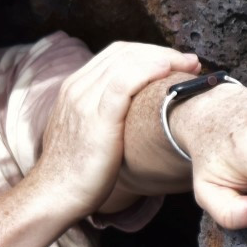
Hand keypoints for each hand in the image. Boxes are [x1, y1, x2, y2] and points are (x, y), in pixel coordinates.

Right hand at [28, 42, 202, 220]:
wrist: (55, 195)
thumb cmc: (78, 172)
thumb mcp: (89, 133)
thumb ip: (104, 115)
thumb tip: (135, 113)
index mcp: (76, 87)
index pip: (117, 54)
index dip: (150, 52)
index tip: (177, 62)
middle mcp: (78, 87)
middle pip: (125, 52)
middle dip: (162, 52)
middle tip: (191, 61)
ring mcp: (85, 100)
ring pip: (127, 61)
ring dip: (164, 58)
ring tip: (190, 66)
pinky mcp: (96, 118)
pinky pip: (124, 82)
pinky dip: (149, 70)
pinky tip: (168, 71)